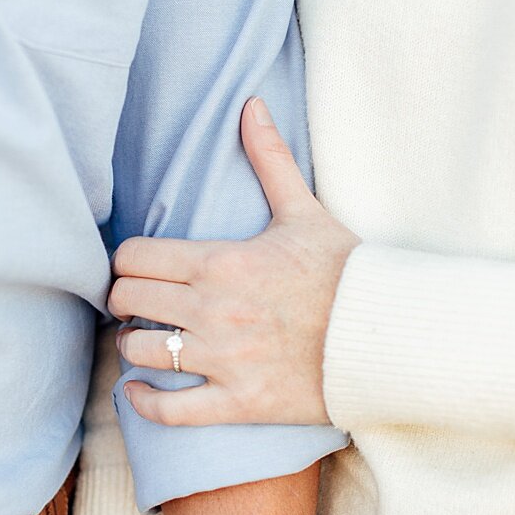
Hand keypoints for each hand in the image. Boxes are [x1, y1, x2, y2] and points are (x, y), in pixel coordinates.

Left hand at [110, 97, 359, 427]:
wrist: (389, 337)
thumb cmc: (347, 274)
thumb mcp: (306, 213)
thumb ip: (270, 160)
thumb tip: (250, 104)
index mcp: (222, 262)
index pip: (133, 257)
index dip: (130, 261)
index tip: (144, 267)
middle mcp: (214, 311)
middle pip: (126, 301)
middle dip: (128, 299)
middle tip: (144, 302)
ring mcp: (224, 360)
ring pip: (140, 351)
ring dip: (138, 345)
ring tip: (153, 339)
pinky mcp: (239, 403)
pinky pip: (168, 410)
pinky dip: (144, 402)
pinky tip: (140, 390)